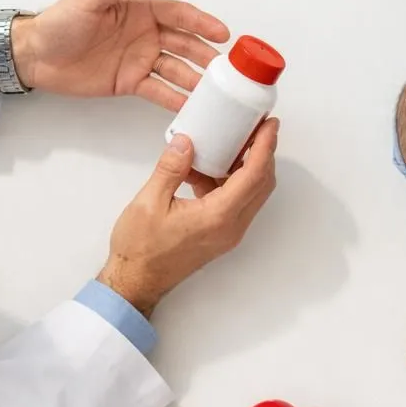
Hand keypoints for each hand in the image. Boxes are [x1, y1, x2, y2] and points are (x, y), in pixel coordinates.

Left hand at [10, 0, 230, 110]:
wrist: (35, 56)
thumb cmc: (60, 22)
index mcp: (140, 10)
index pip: (179, 14)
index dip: (202, 22)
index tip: (222, 34)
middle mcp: (146, 34)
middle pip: (184, 44)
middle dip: (206, 55)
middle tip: (226, 69)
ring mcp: (140, 60)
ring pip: (176, 69)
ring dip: (196, 79)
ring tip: (216, 93)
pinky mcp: (130, 83)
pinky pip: (158, 91)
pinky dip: (175, 99)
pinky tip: (191, 107)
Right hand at [98, 119, 279, 316]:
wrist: (136, 282)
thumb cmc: (140, 249)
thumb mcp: (150, 201)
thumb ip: (171, 168)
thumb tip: (186, 142)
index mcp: (218, 217)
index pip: (254, 176)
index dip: (265, 147)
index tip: (269, 124)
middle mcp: (231, 227)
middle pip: (261, 184)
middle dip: (263, 153)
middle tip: (256, 128)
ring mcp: (227, 233)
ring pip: (251, 194)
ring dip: (246, 167)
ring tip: (230, 143)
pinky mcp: (220, 234)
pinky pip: (235, 203)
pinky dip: (229, 181)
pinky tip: (205, 168)